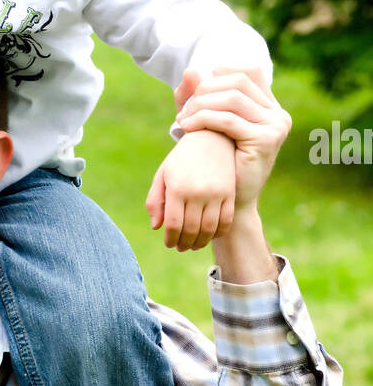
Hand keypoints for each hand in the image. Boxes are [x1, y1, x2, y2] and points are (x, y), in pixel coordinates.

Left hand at [146, 130, 236, 251]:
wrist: (211, 138)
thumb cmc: (182, 159)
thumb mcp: (163, 175)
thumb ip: (155, 201)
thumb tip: (157, 227)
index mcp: (177, 188)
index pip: (173, 224)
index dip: (170, 239)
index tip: (169, 244)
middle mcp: (197, 192)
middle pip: (191, 230)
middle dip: (184, 244)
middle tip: (181, 248)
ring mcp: (216, 193)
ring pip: (209, 229)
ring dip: (201, 242)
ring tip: (194, 245)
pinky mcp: (230, 193)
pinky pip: (226, 221)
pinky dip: (219, 233)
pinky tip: (211, 235)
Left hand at [174, 66, 290, 214]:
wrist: (229, 205)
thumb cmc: (216, 164)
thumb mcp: (206, 124)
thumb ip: (196, 97)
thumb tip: (189, 69)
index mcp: (270, 107)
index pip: (247, 71)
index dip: (219, 73)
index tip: (196, 92)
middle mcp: (278, 114)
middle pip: (238, 80)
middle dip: (205, 90)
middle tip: (184, 108)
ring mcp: (275, 126)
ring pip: (232, 98)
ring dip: (201, 104)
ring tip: (182, 119)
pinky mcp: (266, 139)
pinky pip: (228, 119)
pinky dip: (203, 119)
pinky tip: (186, 127)